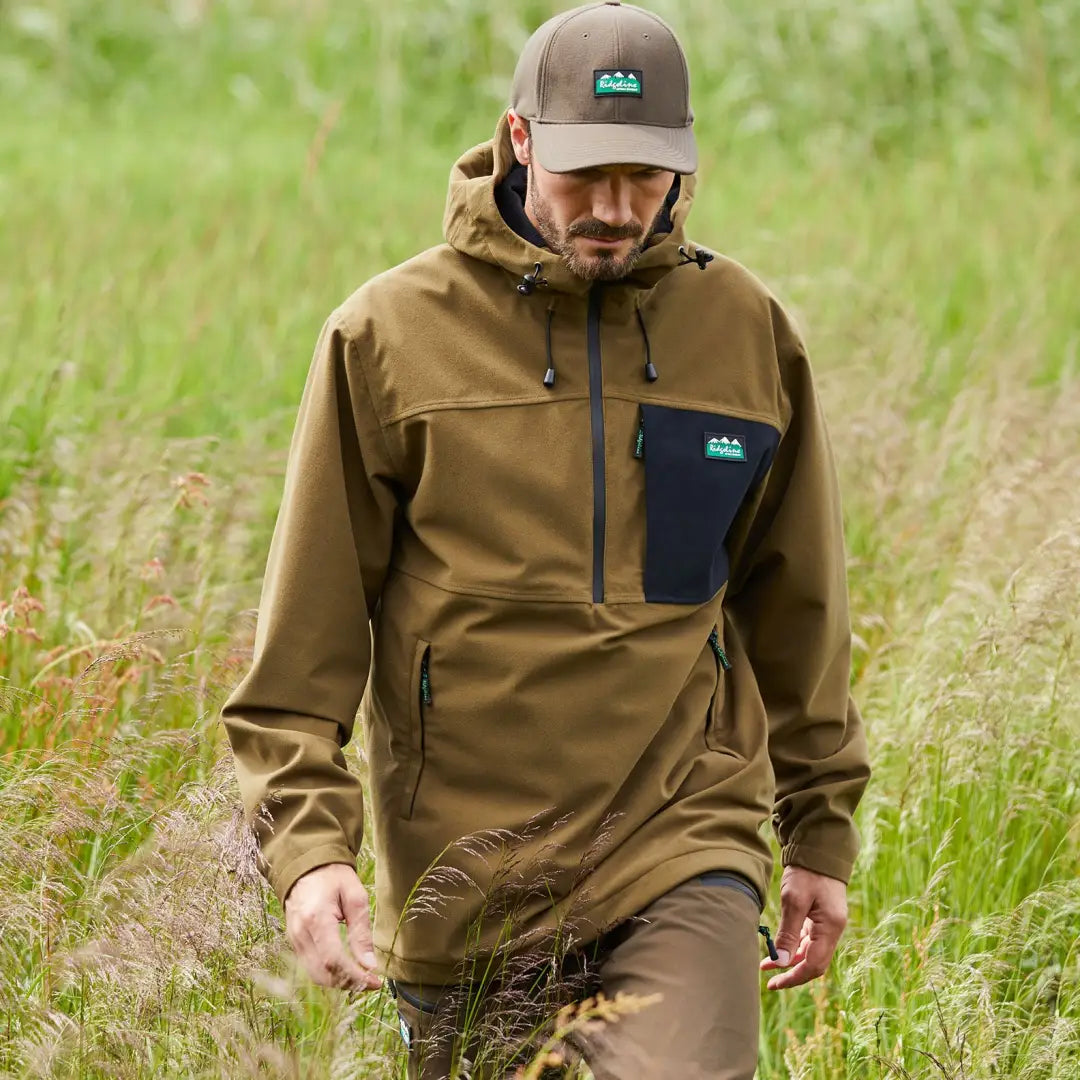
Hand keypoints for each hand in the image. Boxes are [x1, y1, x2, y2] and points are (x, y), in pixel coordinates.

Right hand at [284, 862, 381, 991]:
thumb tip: (369, 964)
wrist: (306, 865)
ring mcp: (293, 939)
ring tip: (361, 976)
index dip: (355, 976)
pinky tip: (346, 968)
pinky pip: (310, 966)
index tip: (375, 981)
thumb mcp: (355, 896)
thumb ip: (361, 931)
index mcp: (316, 919)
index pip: (333, 960)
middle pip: (322, 974)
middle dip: (348, 983)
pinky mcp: (294, 941)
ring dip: (339, 981)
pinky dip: (328, 973)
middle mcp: (300, 933)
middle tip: (371, 982)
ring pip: (315, 975)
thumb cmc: (333, 876)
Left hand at [760, 864, 847, 990]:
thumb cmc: (807, 871)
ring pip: (809, 950)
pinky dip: (793, 945)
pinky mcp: (821, 916)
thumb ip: (788, 932)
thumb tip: (780, 962)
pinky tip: (778, 947)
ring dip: (789, 959)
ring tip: (766, 964)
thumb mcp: (794, 900)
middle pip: (813, 961)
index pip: (814, 965)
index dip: (794, 977)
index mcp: (831, 927)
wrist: (818, 848)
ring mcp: (827, 923)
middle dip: (791, 971)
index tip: (774, 983)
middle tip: (769, 979)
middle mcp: (833, 929)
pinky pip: (808, 938)